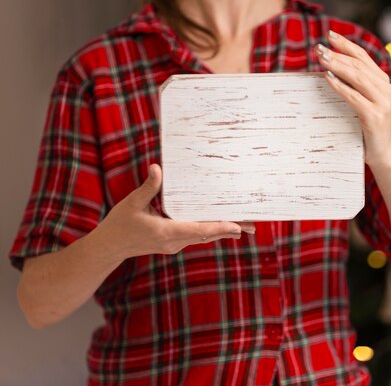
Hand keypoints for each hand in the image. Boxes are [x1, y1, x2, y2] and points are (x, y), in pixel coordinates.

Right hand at [92, 164, 254, 260]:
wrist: (109, 248)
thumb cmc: (119, 224)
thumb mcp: (133, 203)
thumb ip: (148, 187)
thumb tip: (157, 169)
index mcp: (167, 232)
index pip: (199, 230)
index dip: (220, 228)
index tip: (238, 227)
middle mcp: (174, 242)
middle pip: (207, 235)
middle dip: (229, 230)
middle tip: (253, 226)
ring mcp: (174, 245)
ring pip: (204, 238)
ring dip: (222, 231)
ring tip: (244, 226)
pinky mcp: (173, 244)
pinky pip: (196, 237)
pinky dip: (210, 231)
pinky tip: (221, 226)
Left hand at [316, 30, 390, 166]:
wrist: (383, 153)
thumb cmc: (367, 128)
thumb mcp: (363, 102)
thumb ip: (355, 86)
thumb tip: (329, 69)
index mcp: (383, 83)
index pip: (363, 58)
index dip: (347, 45)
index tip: (330, 35)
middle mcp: (386, 89)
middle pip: (359, 65)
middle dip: (337, 54)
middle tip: (319, 48)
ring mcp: (382, 102)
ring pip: (357, 78)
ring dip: (337, 66)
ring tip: (321, 58)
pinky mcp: (374, 116)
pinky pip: (353, 96)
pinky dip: (339, 86)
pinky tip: (327, 78)